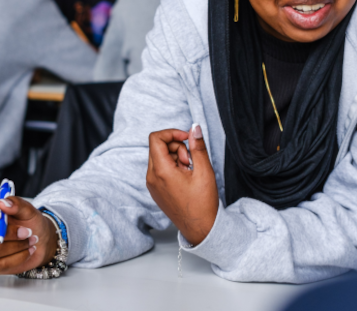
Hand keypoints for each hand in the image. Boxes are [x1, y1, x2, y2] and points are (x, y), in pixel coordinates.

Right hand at [0, 195, 56, 274]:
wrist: (39, 241)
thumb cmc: (28, 222)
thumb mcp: (27, 209)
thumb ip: (17, 204)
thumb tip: (4, 203)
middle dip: (5, 232)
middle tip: (25, 231)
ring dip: (15, 246)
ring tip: (30, 240)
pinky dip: (18, 257)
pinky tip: (27, 250)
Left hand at [146, 125, 218, 245]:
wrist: (200, 228)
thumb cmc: (203, 203)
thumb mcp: (204, 171)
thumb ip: (198, 147)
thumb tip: (194, 127)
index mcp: (161, 171)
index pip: (156, 138)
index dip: (172, 133)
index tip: (188, 139)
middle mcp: (151, 177)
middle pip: (157, 146)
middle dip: (176, 147)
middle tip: (191, 161)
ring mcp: (151, 184)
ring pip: (159, 157)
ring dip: (175, 157)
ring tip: (189, 171)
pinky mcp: (155, 190)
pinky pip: (159, 169)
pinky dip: (171, 167)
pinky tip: (184, 178)